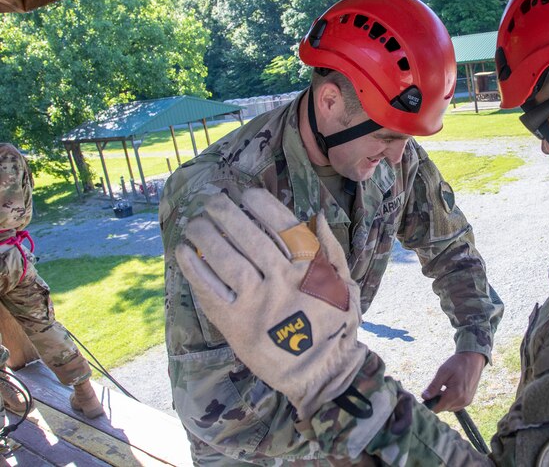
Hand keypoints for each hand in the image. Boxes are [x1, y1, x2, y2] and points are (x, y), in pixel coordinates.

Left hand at [175, 188, 366, 418]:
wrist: (321, 373)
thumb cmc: (336, 325)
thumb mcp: (345, 284)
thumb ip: (331, 249)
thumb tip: (317, 214)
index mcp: (310, 268)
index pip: (282, 226)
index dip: (261, 205)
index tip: (247, 194)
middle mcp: (282, 281)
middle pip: (249, 237)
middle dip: (227, 214)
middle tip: (213, 200)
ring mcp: (258, 304)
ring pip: (226, 260)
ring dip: (207, 236)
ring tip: (195, 223)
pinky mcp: (237, 326)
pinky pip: (211, 292)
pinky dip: (195, 270)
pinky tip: (184, 253)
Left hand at [421, 352, 485, 412]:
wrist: (473, 359)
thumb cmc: (457, 364)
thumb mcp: (443, 372)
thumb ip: (433, 386)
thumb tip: (424, 397)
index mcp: (455, 394)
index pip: (437, 408)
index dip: (431, 402)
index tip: (429, 393)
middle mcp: (462, 401)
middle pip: (443, 408)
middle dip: (438, 400)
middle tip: (439, 386)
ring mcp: (466, 402)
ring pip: (449, 408)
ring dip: (445, 401)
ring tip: (446, 387)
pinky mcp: (469, 400)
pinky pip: (456, 406)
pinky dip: (451, 400)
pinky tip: (452, 389)